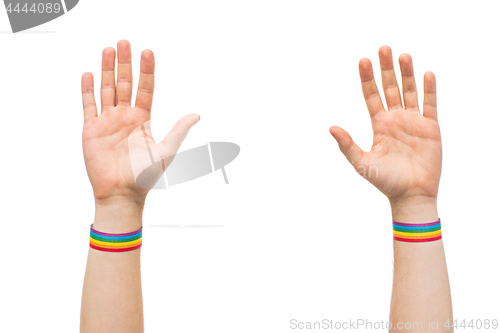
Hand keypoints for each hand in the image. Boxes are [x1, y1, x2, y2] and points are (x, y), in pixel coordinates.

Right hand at [81, 40, 199, 206]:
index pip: (146, 89)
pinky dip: (88, 90)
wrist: (122, 194)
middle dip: (125, 64)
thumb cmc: (145, 177)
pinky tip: (90, 74)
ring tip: (109, 50)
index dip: (147, 71)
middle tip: (125, 42)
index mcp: (143, 119)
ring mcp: (107, 121)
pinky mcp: (91, 129)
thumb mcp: (166, 151)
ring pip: (107, 90)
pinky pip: (89, 105)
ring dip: (107, 70)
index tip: (147, 52)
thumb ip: (178, 131)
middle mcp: (125, 116)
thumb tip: (197, 114)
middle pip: (125, 84)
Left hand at [330, 46, 441, 209]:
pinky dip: (428, 90)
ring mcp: (413, 121)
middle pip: (390, 87)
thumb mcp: (361, 162)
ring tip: (403, 56)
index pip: (371, 95)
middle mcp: (395, 119)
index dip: (367, 78)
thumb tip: (330, 127)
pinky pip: (430, 105)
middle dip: (386, 68)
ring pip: (409, 92)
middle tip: (383, 48)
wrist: (410, 195)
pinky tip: (426, 74)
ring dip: (407, 74)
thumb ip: (347, 144)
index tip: (362, 60)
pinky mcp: (430, 128)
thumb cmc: (384, 181)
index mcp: (378, 124)